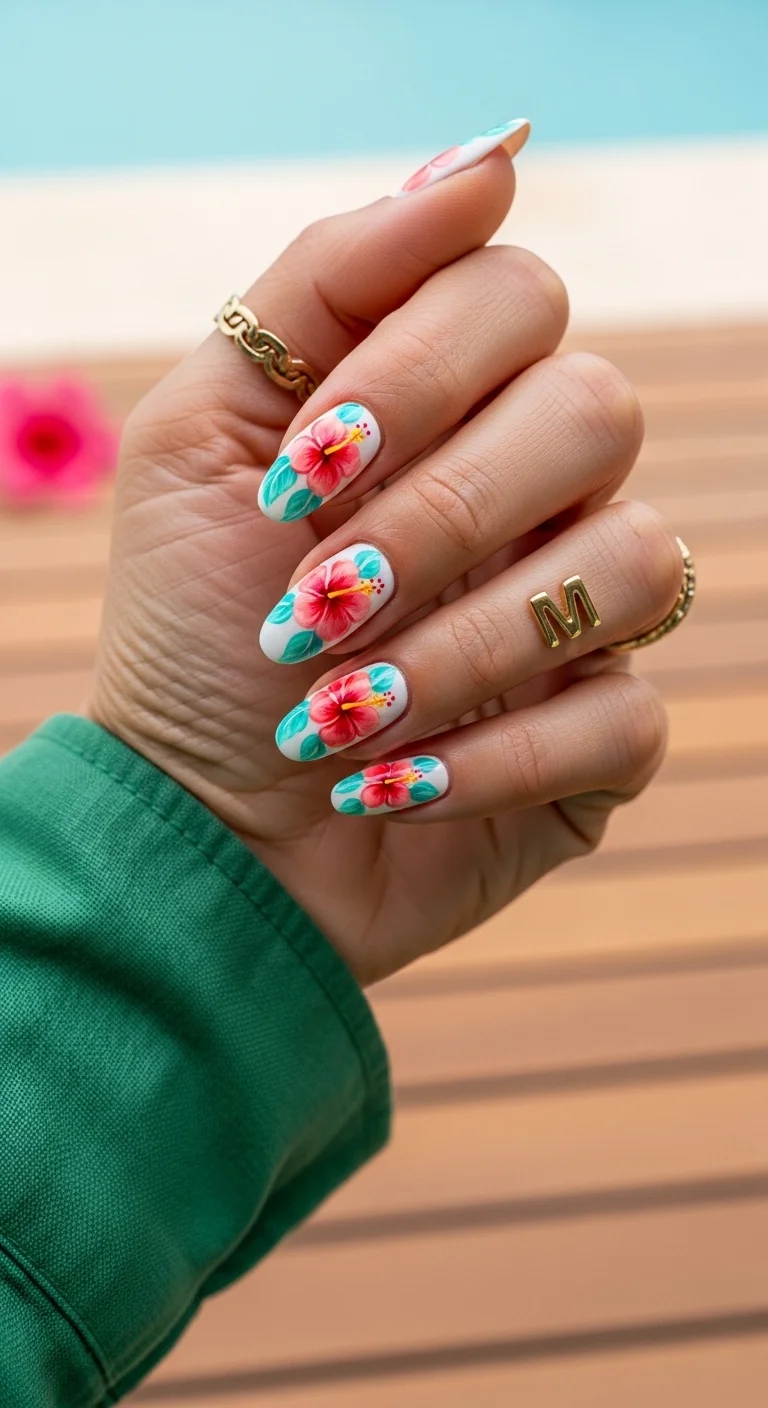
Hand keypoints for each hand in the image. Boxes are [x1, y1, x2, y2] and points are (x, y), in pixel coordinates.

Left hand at [88, 142, 680, 984]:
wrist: (204, 823)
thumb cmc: (195, 629)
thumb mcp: (203, 433)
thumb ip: (326, 281)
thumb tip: (495, 154)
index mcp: (451, 407)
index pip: (516, 296)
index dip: (418, 370)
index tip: (299, 467)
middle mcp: (539, 493)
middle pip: (595, 411)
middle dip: (436, 514)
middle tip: (314, 599)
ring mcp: (583, 612)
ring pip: (631, 562)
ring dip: (459, 648)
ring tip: (339, 711)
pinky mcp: (606, 735)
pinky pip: (629, 714)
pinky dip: (493, 757)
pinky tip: (391, 785)